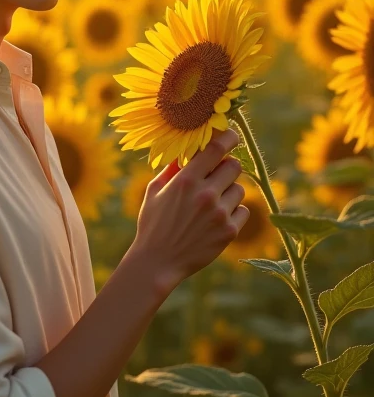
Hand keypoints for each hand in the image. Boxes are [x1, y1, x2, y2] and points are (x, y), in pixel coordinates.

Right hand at [133, 127, 249, 290]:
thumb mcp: (155, 191)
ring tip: (212, 204)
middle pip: (234, 166)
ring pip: (240, 190)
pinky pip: (243, 211)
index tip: (231, 135)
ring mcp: (219, 214)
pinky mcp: (229, 232)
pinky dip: (233, 213)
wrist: (158, 262)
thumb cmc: (153, 223)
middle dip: (227, 167)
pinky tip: (216, 220)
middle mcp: (206, 194)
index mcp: (186, 180)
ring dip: (229, 192)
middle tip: (217, 175)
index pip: (217, 148)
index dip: (228, 137)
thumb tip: (188, 149)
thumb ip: (173, 168)